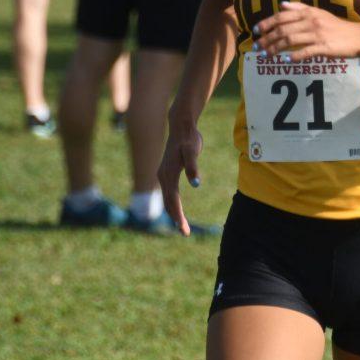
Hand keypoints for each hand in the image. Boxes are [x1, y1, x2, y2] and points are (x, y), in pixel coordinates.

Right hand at [158, 118, 203, 236]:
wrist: (181, 125)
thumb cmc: (188, 138)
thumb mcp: (192, 151)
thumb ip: (193, 167)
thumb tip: (196, 185)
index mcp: (168, 174)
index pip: (172, 201)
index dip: (178, 216)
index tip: (184, 230)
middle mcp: (162, 176)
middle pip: (168, 202)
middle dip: (176, 218)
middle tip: (185, 233)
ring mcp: (163, 174)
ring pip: (167, 198)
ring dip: (174, 212)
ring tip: (182, 225)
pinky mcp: (166, 172)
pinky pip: (168, 192)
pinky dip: (172, 203)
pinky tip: (178, 209)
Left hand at [253, 1, 359, 60]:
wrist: (358, 36)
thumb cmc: (337, 26)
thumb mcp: (319, 13)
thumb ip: (300, 8)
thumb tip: (281, 4)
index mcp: (308, 13)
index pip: (282, 16)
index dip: (266, 23)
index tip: (255, 30)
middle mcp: (311, 21)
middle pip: (283, 29)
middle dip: (267, 38)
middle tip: (256, 46)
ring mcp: (318, 34)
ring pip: (290, 40)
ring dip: (275, 48)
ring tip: (265, 55)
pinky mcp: (325, 47)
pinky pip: (306, 51)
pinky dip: (294, 56)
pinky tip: (286, 60)